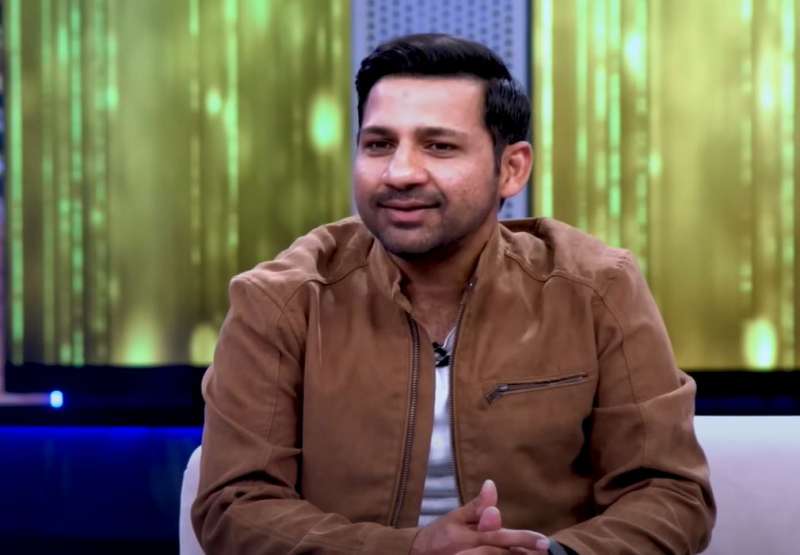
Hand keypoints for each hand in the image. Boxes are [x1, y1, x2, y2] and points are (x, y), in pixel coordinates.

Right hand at [411, 479, 550, 554]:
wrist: (417, 554)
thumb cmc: (441, 534)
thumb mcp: (456, 516)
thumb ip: (477, 506)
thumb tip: (491, 485)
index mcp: (470, 536)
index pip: (500, 537)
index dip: (523, 539)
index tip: (544, 541)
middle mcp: (471, 552)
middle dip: (526, 552)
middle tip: (546, 550)